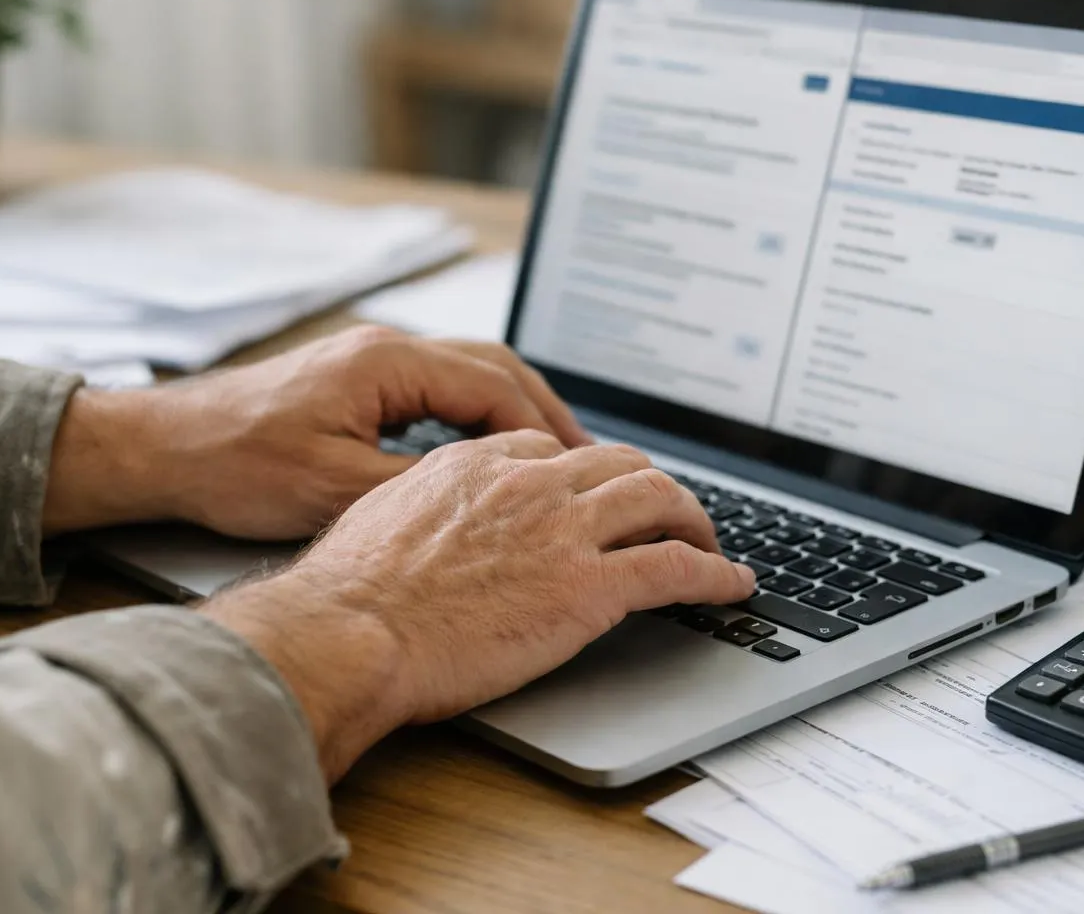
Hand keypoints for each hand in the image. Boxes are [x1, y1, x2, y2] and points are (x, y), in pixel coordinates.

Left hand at [41, 326, 591, 537]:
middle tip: (583, 457)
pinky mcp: (354, 382)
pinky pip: (436, 389)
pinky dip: (475, 415)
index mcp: (386, 362)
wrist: (164, 449)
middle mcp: (384, 349)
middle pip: (492, 367)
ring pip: (467, 374)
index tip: (576, 467)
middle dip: (544, 410)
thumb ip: (416, 486)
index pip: (493, 386)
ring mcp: (369, 362)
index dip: (542, 430)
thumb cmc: (234, 463)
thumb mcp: (335, 489)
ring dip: (512, 410)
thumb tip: (483, 495)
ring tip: (550, 455)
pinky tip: (486, 450)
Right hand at [197, 431, 755, 781]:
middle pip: (620, 462)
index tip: (597, 495)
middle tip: (666, 513)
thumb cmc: (350, 594)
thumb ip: (425, 505)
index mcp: (477, 463)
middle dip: (650, 485)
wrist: (351, 632)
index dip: (586, 474)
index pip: (554, 450)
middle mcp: (530, 482)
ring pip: (659, 498)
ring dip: (693, 519)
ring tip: (708, 544)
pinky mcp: (590, 587)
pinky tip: (733, 584)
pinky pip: (676, 567)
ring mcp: (565, 531)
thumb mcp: (381, 516)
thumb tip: (433, 523)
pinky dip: (716, 573)